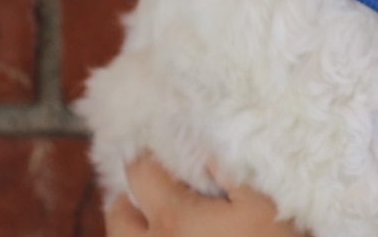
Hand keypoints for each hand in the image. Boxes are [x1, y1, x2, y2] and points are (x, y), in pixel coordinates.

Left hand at [104, 155, 299, 236]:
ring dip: (132, 230)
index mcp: (173, 217)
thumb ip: (230, 173)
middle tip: (145, 193)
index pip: (140, 175)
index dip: (144, 157)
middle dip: (125, 200)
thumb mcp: (260, 203)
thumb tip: (206, 151)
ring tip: (154, 223)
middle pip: (117, 218)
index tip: (152, 148)